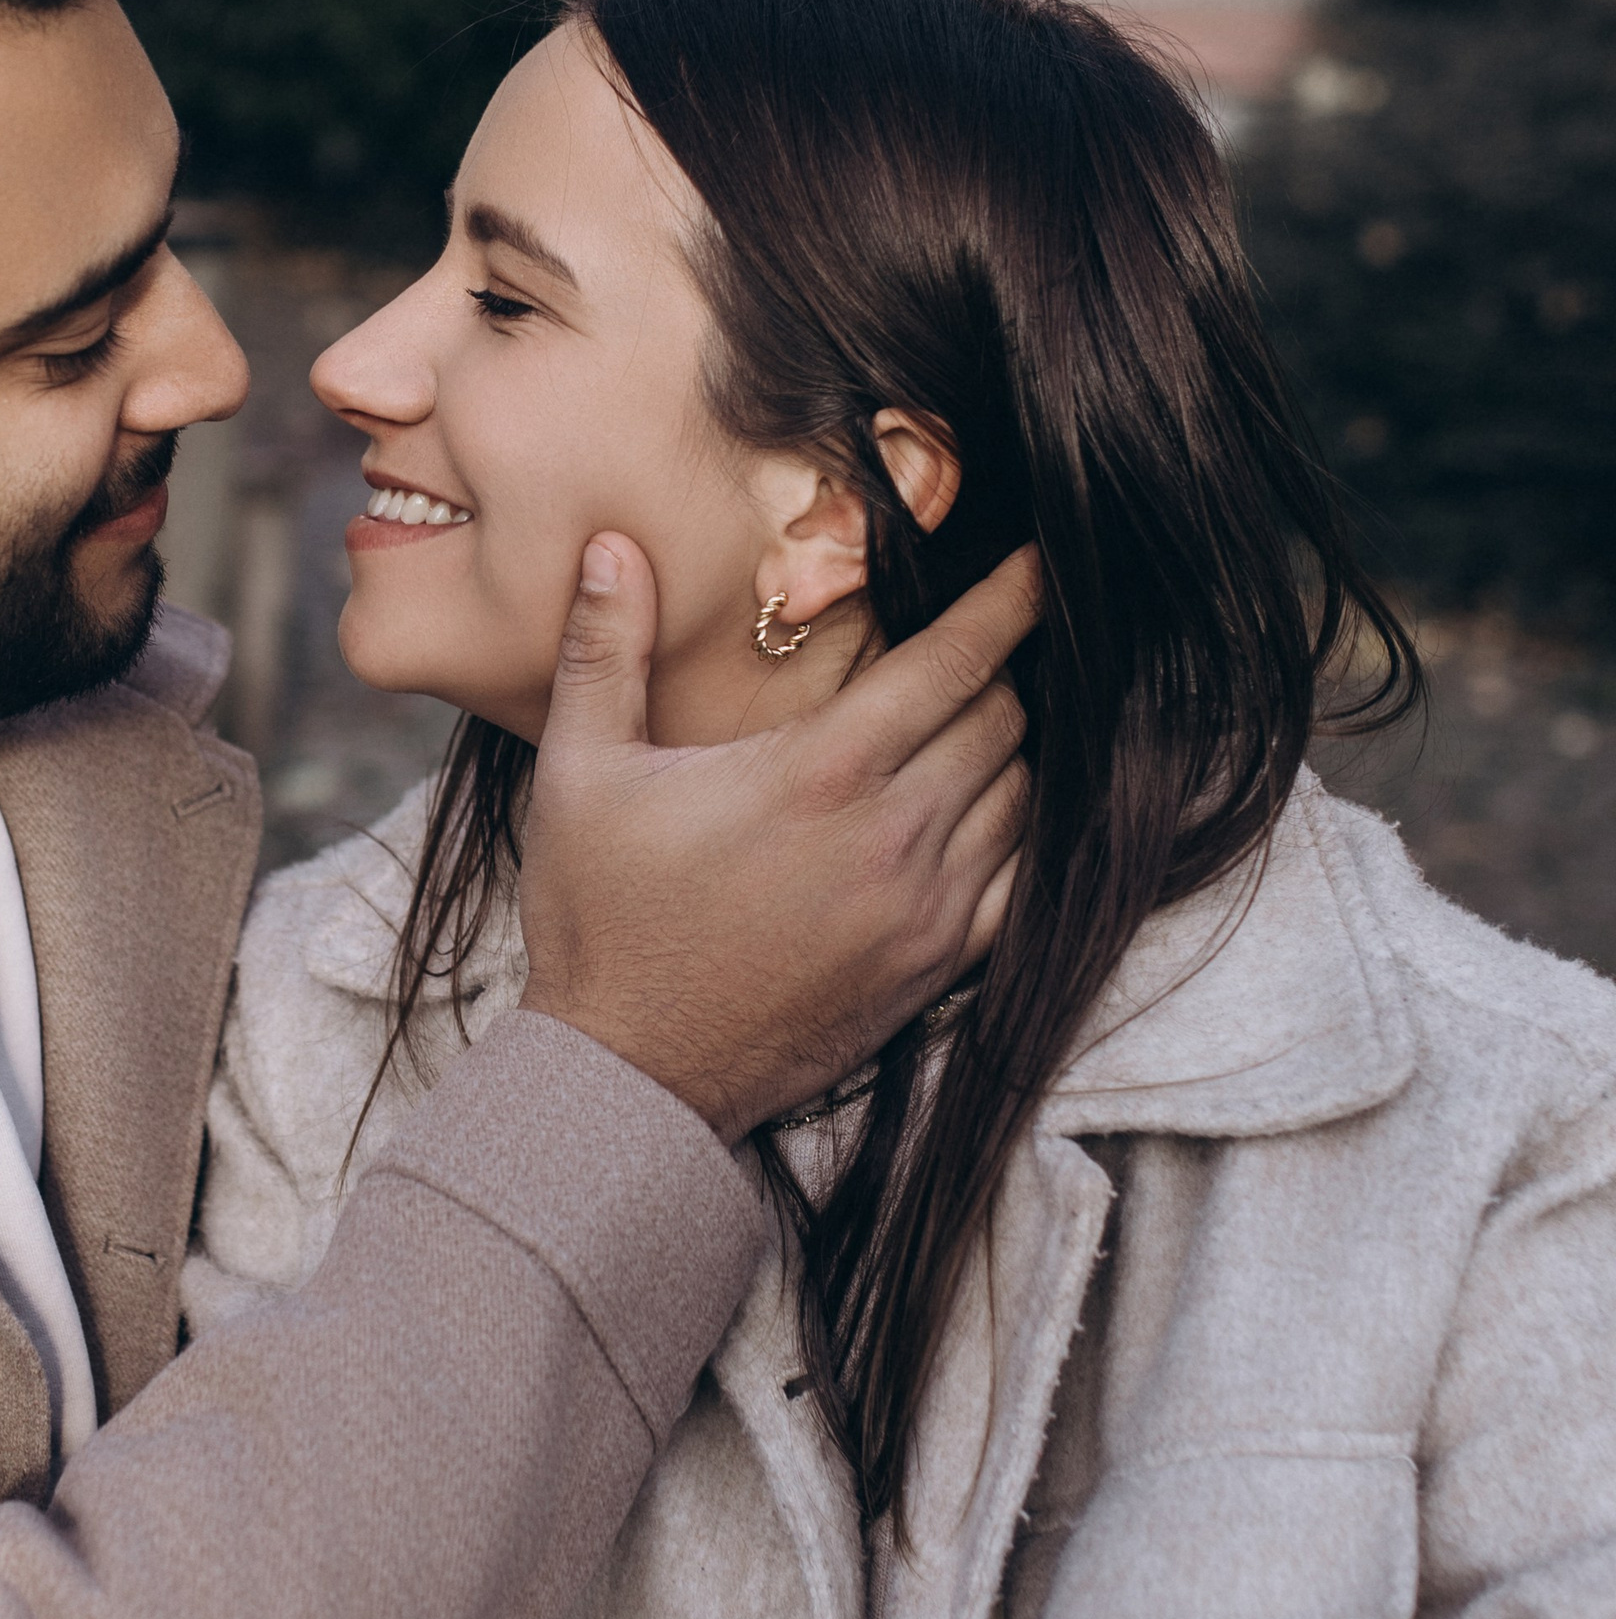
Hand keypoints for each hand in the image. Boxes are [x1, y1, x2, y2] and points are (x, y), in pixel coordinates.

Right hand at [515, 534, 1036, 1137]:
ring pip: (1021, 796)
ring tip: (969, 725)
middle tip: (965, 650)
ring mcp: (924, 909)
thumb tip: (606, 545)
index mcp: (821, 774)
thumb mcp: (578, 775)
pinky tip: (981, 816)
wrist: (629, 1073)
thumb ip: (602, 650)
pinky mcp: (933, 967)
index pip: (955, 662)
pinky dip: (1015, 836)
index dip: (1008, 602)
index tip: (1040, 563)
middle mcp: (893, 836)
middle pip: (1002, 720)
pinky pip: (1018, 881)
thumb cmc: (600, 923)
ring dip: (1004, 752)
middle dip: (993, 673)